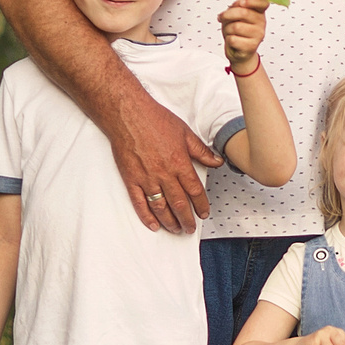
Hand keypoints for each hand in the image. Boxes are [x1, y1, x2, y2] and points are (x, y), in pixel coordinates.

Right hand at [113, 89, 218, 232]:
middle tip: (190, 228)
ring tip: (175, 229)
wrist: (128, 114)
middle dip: (186, 219)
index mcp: (179, 163)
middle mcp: (164, 173)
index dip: (201, 205)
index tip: (204, 213)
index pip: (194, 191)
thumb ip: (201, 150)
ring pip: (160, 207)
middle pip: (179, 203)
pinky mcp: (131, 179)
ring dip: (170, 221)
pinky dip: (147, 216)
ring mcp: (146, 178)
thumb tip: (217, 161)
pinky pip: (139, 203)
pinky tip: (154, 225)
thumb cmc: (154, 119)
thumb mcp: (185, 132)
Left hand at [218, 0, 269, 67]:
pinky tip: (233, 41)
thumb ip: (237, 6)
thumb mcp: (235, 15)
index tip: (241, 2)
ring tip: (229, 32)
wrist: (239, 52)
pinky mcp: (251, 46)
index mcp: (259, 12)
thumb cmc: (237, 32)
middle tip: (223, 18)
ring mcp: (258, 35)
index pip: (262, 2)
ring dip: (227, 29)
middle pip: (243, 12)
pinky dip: (228, 40)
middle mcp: (261, 23)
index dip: (251, 0)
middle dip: (227, 15)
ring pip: (236, 27)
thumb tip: (239, 2)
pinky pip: (233, 39)